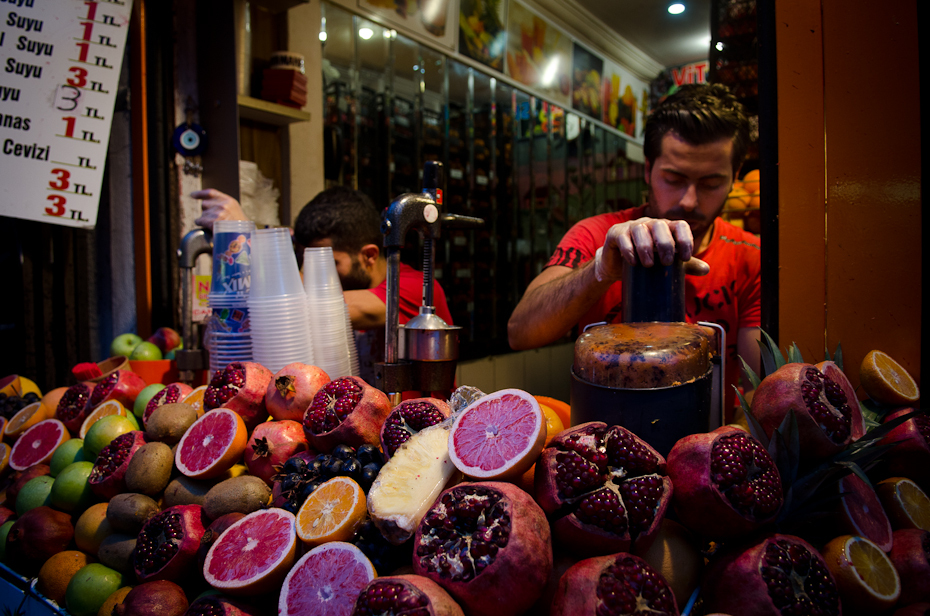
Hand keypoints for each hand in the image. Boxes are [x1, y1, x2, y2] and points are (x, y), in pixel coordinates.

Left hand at [191, 188, 247, 229]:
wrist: (243, 235)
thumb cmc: (239, 225)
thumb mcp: (234, 210)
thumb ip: (223, 204)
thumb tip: (206, 202)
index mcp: (229, 201)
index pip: (211, 193)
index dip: (200, 194)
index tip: (192, 195)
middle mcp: (223, 205)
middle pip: (205, 204)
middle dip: (206, 211)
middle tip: (214, 218)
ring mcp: (219, 213)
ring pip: (203, 213)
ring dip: (205, 219)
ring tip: (214, 225)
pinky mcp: (213, 221)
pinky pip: (200, 220)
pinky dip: (201, 224)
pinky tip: (207, 227)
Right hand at [593, 217, 708, 281]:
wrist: (617, 268)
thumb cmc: (646, 262)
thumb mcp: (667, 264)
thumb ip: (686, 265)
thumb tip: (707, 269)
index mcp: (665, 228)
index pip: (680, 225)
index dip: (685, 240)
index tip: (685, 258)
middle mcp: (649, 224)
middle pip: (660, 225)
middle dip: (665, 244)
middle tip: (666, 262)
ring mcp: (631, 226)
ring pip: (640, 229)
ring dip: (646, 247)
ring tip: (648, 265)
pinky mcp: (616, 233)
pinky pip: (623, 237)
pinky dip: (629, 250)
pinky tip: (633, 262)